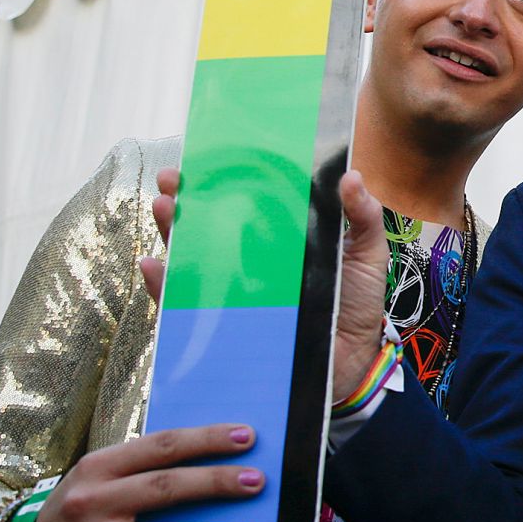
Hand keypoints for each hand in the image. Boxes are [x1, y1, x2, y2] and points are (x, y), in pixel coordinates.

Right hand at [30, 424, 261, 521]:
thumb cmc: (85, 502)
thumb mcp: (103, 472)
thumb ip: (147, 464)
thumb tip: (217, 457)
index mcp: (100, 465)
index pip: (162, 446)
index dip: (206, 440)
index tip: (247, 437)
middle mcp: (94, 501)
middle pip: (163, 488)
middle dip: (214, 484)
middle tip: (256, 482)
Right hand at [136, 165, 389, 405]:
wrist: (354, 362)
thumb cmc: (358, 303)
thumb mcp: (366, 254)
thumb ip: (363, 216)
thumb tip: (351, 177)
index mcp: (281, 236)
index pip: (244, 202)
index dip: (221, 181)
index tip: (202, 159)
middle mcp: (251, 259)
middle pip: (209, 225)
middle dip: (184, 200)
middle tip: (171, 181)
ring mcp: (236, 290)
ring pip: (191, 258)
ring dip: (171, 233)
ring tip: (164, 208)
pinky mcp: (226, 323)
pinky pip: (186, 304)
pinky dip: (165, 286)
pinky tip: (156, 266)